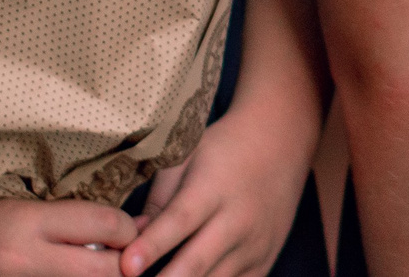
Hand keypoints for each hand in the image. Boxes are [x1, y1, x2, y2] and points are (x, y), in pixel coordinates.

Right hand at [0, 197, 135, 276]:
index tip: (130, 231)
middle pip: (104, 270)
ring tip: (96, 268)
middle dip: (123, 266)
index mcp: (30, 224)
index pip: (105, 225)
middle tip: (123, 259)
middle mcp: (25, 262)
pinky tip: (73, 275)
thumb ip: (80, 220)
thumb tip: (135, 228)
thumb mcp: (30, 209)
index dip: (129, 229)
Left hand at [120, 109, 314, 276]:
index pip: (179, 221)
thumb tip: (130, 245)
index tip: (127, 265)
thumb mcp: (186, 158)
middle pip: (196, 264)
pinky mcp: (263, 262)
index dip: (151, 246)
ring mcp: (254, 245)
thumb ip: (157, 201)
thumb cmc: (223, 149)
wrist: (281, 143)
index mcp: (212, 189)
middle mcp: (237, 220)